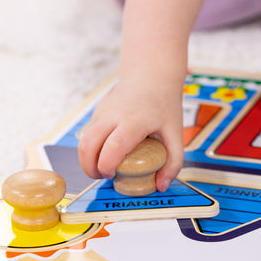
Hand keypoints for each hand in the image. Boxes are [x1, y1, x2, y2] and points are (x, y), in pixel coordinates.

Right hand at [77, 73, 184, 191]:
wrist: (152, 75)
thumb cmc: (164, 105)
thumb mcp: (176, 133)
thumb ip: (173, 162)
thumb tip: (161, 186)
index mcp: (134, 122)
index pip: (112, 147)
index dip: (106, 166)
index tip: (112, 175)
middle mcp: (113, 116)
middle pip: (88, 146)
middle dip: (89, 168)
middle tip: (104, 177)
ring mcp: (102, 112)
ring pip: (84, 141)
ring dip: (87, 160)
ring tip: (103, 169)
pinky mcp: (98, 112)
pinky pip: (89, 134)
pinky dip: (92, 148)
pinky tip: (107, 152)